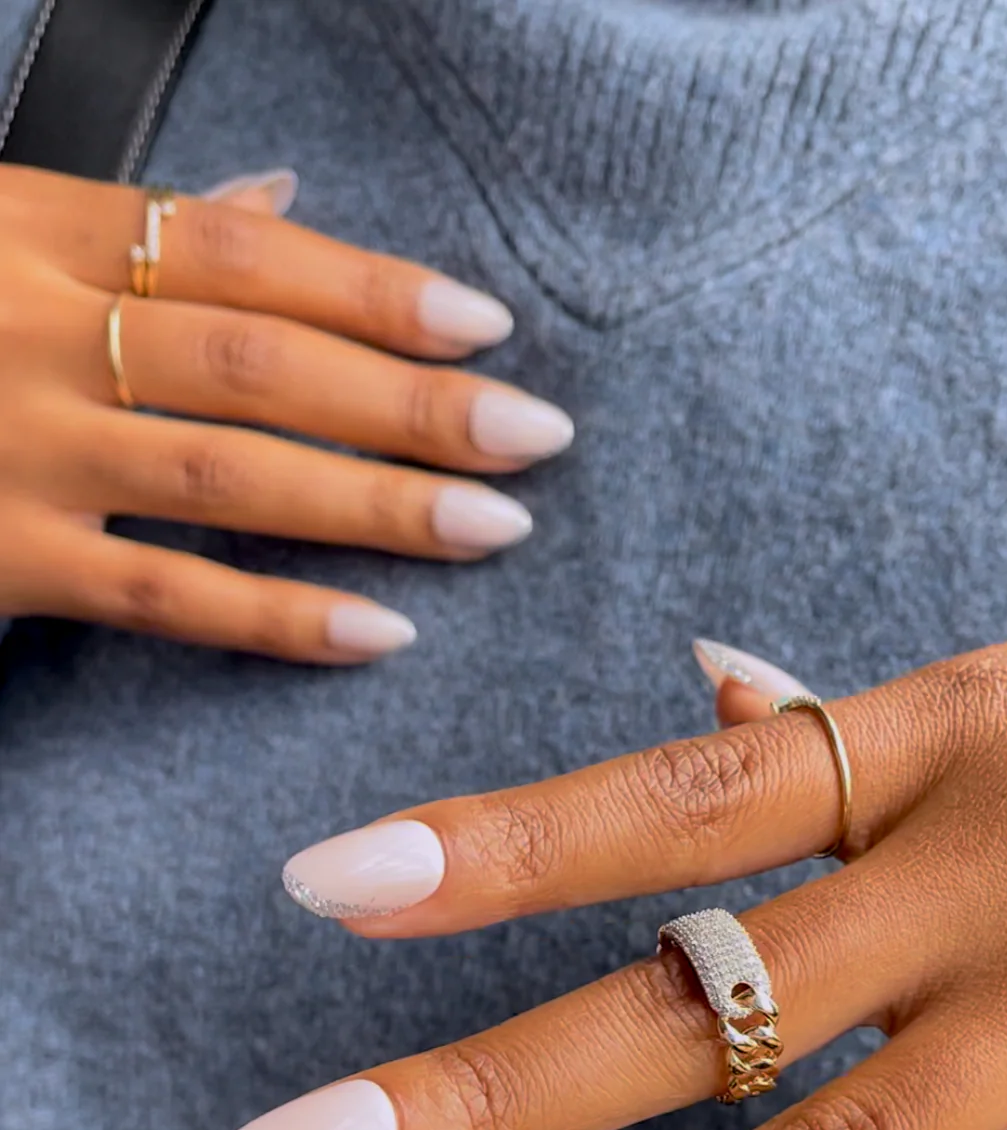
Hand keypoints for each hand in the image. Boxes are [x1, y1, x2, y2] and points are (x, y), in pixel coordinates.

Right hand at [0, 165, 571, 661]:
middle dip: (410, 402)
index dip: (374, 290)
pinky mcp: (0, 561)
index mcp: (39, 231)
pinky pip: (161, 595)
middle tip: (535, 436)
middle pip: (263, 364)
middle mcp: (36, 332)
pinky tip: (378, 633)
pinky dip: (276, 617)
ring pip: (230, 475)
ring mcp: (19, 450)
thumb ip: (134, 225)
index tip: (483, 328)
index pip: (244, 256)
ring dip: (377, 503)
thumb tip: (282, 201)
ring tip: (494, 525)